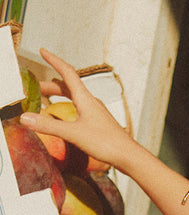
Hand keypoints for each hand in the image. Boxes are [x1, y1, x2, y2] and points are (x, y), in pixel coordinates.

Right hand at [18, 49, 137, 172]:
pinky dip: (69, 107)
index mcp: (85, 99)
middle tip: (37, 88)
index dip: (54, 61)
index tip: (43, 51)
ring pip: (76, 98)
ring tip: (48, 100)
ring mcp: (97, 113)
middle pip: (69, 87)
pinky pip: (81, 109)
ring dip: (60, 95)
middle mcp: (92, 103)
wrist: (129, 157)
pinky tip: (68, 118)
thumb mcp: (74, 133)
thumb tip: (26, 118)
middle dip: (51, 84)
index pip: (67, 73)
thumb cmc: (107, 143)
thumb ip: (50, 126)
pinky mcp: (100, 124)